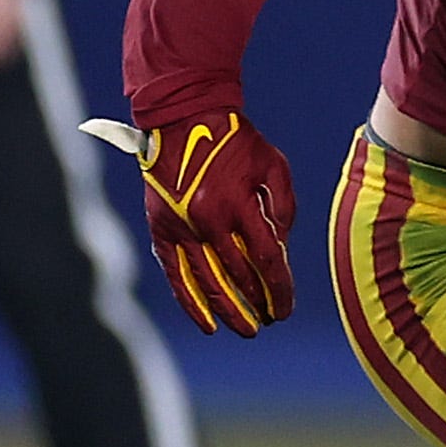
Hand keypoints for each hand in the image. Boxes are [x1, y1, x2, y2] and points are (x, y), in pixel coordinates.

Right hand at [84, 109, 297, 335]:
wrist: (184, 116)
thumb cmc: (237, 141)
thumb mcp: (274, 166)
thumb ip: (284, 207)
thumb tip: (282, 249)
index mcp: (238, 205)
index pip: (266, 261)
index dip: (278, 289)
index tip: (286, 309)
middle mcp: (207, 221)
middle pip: (238, 277)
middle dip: (257, 303)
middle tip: (270, 320)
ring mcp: (180, 226)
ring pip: (206, 282)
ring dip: (227, 310)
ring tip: (246, 329)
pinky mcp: (160, 228)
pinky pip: (175, 273)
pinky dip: (190, 301)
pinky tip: (206, 323)